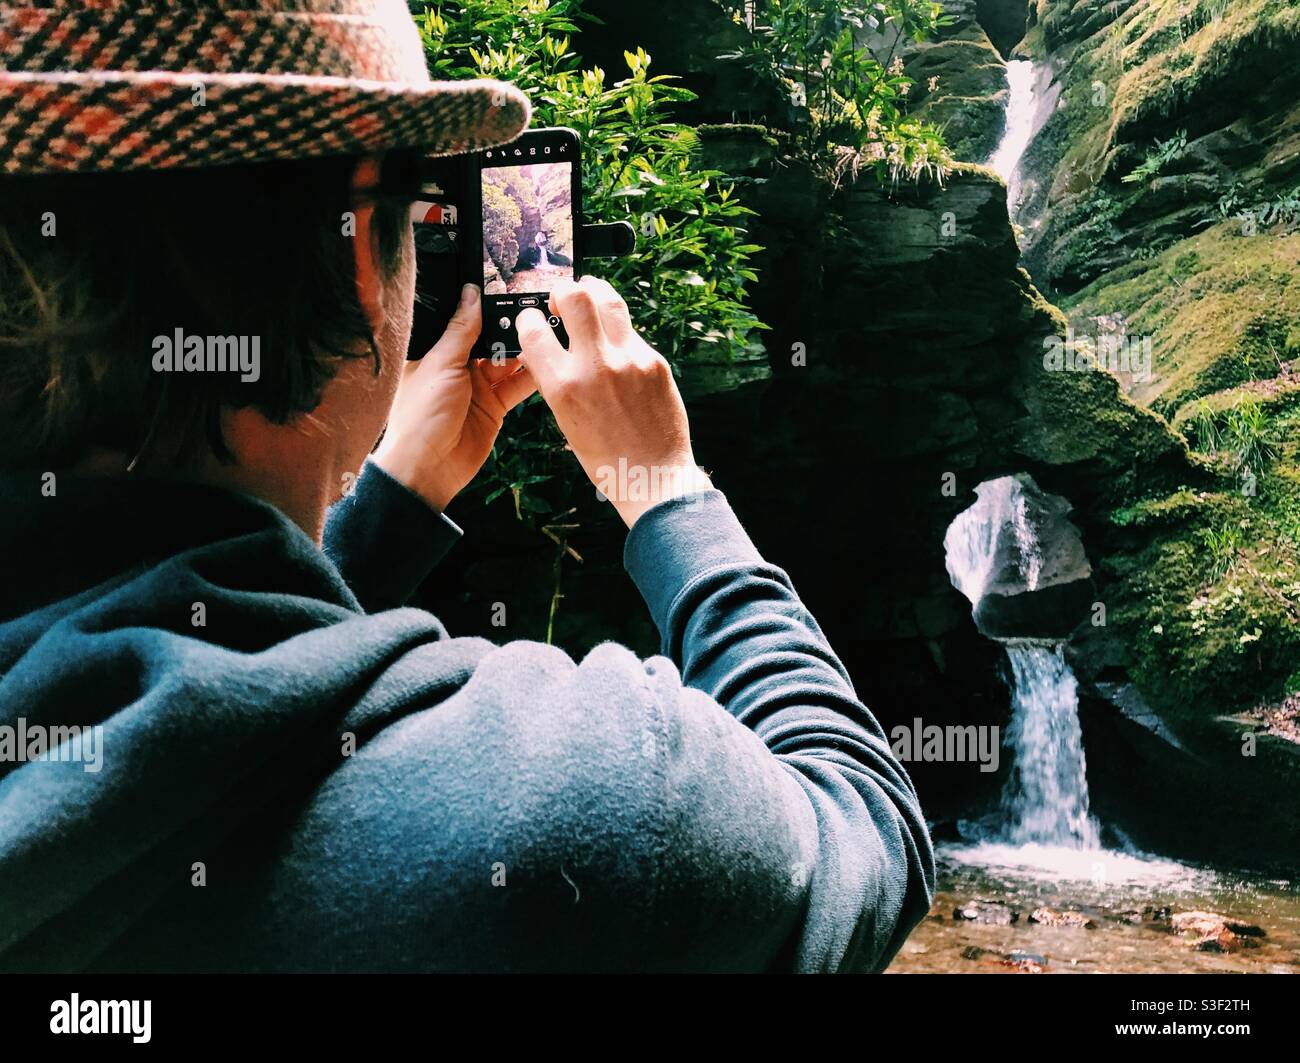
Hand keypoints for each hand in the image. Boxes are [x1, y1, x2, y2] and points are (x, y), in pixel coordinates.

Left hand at [374, 283, 535, 510]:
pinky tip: (548, 362)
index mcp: (436, 351)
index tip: (511, 290)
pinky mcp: (495, 406)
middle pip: (490, 338)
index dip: (486, 307)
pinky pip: (518, 386)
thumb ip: (462, 330)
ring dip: (525, 350)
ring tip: (547, 332)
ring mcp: (479, 387)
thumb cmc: (421, 415)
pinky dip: (532, 377)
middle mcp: (458, 366)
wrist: (429, 468)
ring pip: (508, 361)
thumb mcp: (441, 364)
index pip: (465, 321)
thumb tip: (471, 293)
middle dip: (511, 327)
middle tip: (537, 310)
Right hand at [515, 275, 712, 528]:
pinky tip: (615, 345)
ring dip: (594, 292)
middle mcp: (596, 366)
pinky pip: (630, 333)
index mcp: (564, 387)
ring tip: (589, 299)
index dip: (527, 319)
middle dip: (563, 290)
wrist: (653, 475)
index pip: (533, 330)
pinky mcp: (655, 361)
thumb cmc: (605, 457)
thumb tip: (541, 348)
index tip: (531, 320)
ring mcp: (630, 359)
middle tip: (563, 299)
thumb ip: (553, 380)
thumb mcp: (565, 421)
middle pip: (575, 296)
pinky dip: (617, 333)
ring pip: (609, 300)